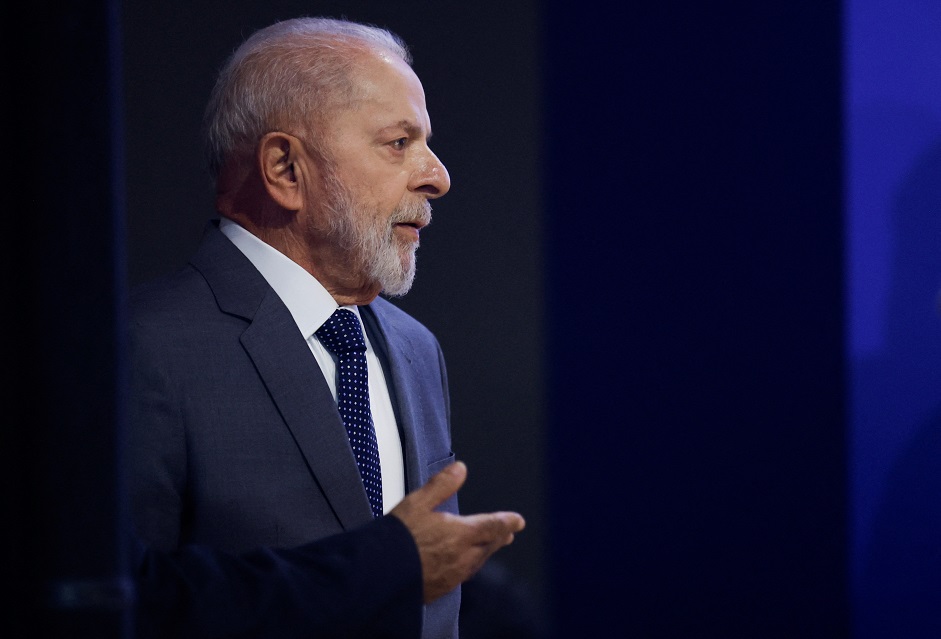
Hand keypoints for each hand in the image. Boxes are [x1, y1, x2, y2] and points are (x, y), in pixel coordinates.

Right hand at [389, 461, 525, 602]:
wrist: (379, 574)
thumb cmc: (397, 537)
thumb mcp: (418, 502)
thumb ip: (441, 485)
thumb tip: (460, 469)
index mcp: (461, 534)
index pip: (493, 526)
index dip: (507, 522)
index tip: (519, 521)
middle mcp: (463, 557)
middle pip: (488, 546)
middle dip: (499, 537)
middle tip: (507, 534)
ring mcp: (453, 575)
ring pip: (477, 562)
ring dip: (485, 552)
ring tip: (488, 548)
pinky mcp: (441, 588)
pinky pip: (462, 576)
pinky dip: (468, 566)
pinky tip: (462, 567)